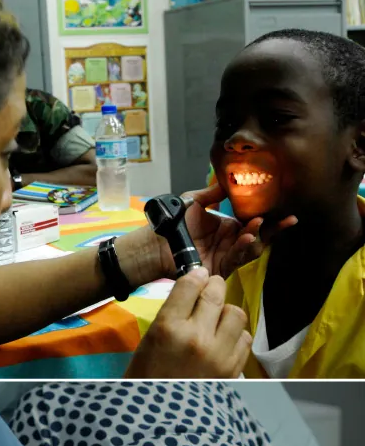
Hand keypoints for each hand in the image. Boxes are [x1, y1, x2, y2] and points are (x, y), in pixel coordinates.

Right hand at [126, 268, 249, 377]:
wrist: (158, 417)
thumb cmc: (145, 377)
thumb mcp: (148, 341)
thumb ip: (171, 315)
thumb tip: (193, 288)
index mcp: (167, 328)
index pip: (190, 284)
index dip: (195, 275)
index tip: (197, 275)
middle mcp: (196, 336)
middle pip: (215, 293)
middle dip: (213, 286)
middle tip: (209, 289)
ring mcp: (219, 353)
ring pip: (236, 313)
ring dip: (226, 312)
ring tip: (216, 320)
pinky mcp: (233, 368)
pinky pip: (245, 338)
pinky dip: (237, 335)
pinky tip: (224, 340)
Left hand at [179, 184, 297, 278]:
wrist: (157, 242)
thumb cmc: (175, 222)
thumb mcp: (196, 201)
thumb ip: (214, 192)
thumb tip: (230, 178)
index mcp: (230, 227)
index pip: (256, 223)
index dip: (272, 220)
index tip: (287, 212)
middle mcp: (232, 242)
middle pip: (261, 237)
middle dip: (274, 229)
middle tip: (287, 219)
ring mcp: (227, 255)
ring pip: (252, 248)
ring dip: (257, 236)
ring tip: (257, 225)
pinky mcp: (220, 267)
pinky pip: (237, 258)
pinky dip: (243, 248)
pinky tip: (247, 237)